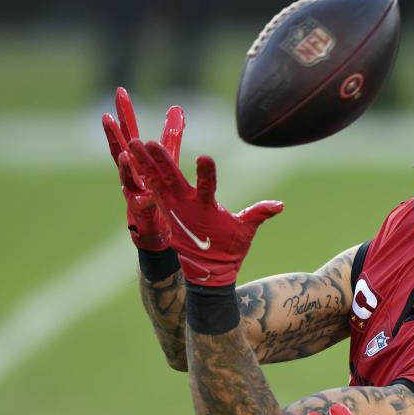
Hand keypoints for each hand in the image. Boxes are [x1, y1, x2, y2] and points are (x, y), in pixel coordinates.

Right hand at [102, 87, 185, 250]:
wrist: (156, 226)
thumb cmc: (158, 188)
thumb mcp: (166, 159)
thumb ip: (171, 135)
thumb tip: (177, 108)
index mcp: (137, 159)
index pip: (129, 132)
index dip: (125, 113)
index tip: (120, 91)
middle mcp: (131, 173)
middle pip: (120, 150)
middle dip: (114, 134)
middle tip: (107, 116)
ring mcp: (134, 191)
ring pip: (126, 178)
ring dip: (124, 167)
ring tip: (124, 155)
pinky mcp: (144, 211)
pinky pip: (143, 205)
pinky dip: (143, 200)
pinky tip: (146, 196)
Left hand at [127, 139, 283, 285]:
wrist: (208, 272)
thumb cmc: (229, 250)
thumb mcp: (245, 232)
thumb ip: (259, 214)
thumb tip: (280, 205)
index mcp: (208, 211)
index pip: (208, 188)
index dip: (206, 173)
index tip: (204, 158)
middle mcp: (186, 208)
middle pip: (173, 181)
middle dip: (162, 162)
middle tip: (151, 143)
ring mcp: (173, 209)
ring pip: (157, 181)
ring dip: (145, 162)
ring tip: (135, 143)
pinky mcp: (166, 211)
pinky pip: (151, 189)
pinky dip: (142, 174)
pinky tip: (133, 159)